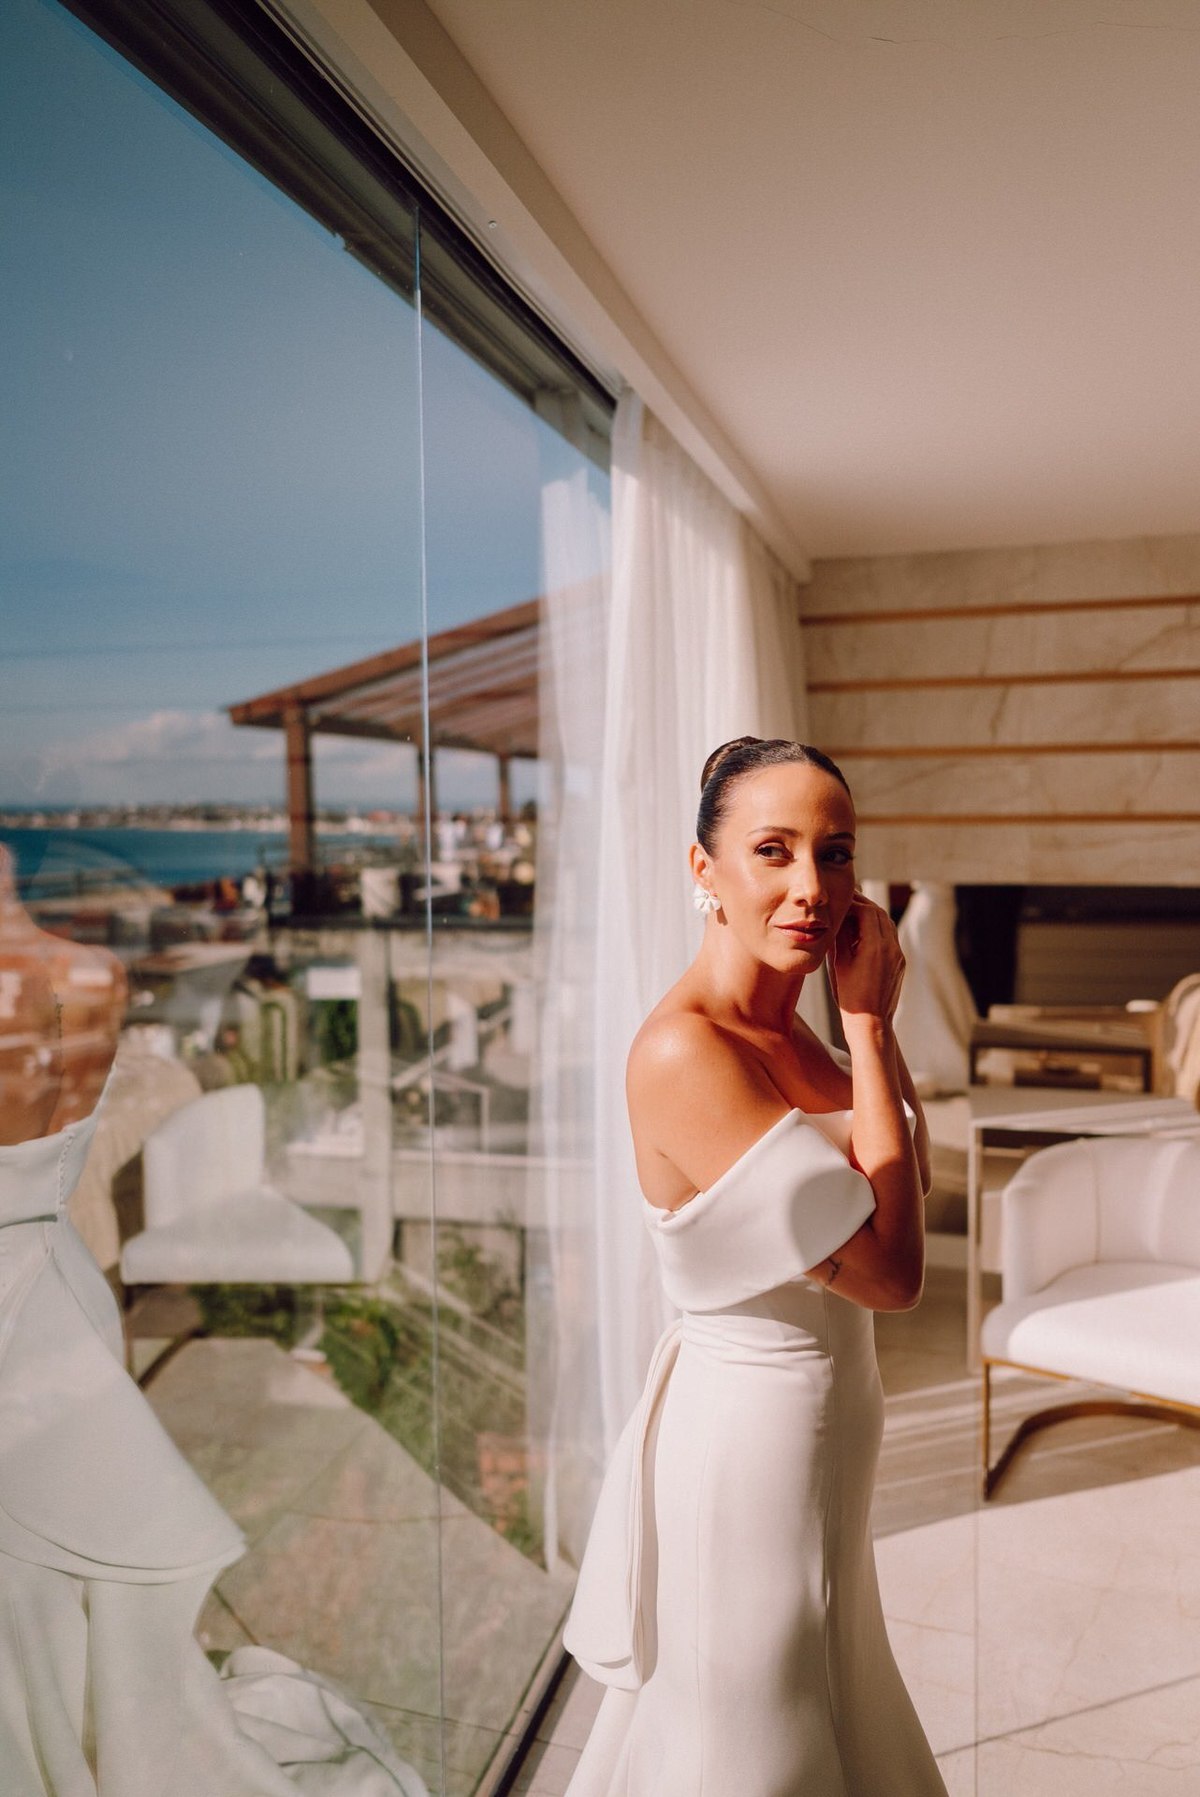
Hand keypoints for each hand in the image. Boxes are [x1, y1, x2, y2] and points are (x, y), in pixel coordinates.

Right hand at [827, 891, 904, 1027]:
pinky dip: (877, 928)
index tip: (838, 900)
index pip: (866, 911)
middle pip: (879, 913)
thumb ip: (840, 937)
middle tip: (845, 899)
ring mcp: (898, 955)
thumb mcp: (839, 964)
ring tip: (853, 913)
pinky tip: (862, 933)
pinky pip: (890, 937)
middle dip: (862, 904)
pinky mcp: (899, 963)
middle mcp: (891, 948)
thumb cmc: (849, 997)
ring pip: (887, 924)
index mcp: (875, 946)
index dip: (851, 902)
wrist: (871, 1023)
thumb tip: (836, 917)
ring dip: (871, 915)